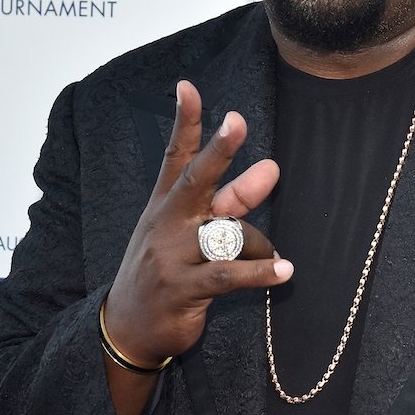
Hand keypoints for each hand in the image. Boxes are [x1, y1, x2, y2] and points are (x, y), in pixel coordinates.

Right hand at [103, 80, 291, 365]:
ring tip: (272, 259)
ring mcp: (172, 256)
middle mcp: (167, 223)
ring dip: (260, 245)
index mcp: (165, 203)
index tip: (187, 86)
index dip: (185, 120)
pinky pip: (230, 275)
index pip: (176, 154)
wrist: (128, 327)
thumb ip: (230, 201)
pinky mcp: (184, 289)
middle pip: (196, 179)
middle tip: (237, 121)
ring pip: (228, 233)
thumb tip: (271, 170)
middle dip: (219, 150)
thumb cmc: (166, 269)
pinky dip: (261, 272)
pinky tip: (285, 271)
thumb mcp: (188, 231)